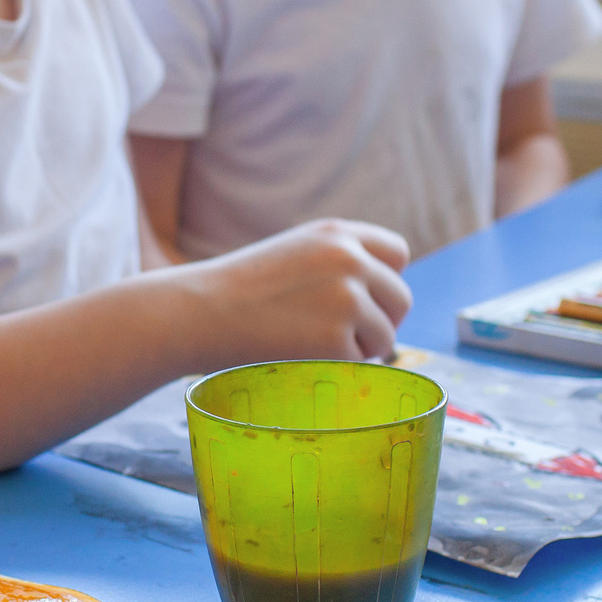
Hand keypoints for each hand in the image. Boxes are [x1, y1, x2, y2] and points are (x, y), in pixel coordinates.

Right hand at [176, 217, 413, 366]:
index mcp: (338, 234)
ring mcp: (346, 300)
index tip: (367, 299)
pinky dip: (337, 367)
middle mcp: (350, 260)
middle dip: (381, 321)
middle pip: (400, 298)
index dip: (385, 280)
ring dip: (360, 348)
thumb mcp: (296, 252)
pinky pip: (361, 362)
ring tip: (314, 345)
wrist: (200, 313)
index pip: (397, 253)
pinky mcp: (336, 339)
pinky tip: (302, 355)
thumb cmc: (243, 290)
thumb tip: (387, 294)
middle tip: (345, 336)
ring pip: (386, 335)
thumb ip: (340, 260)